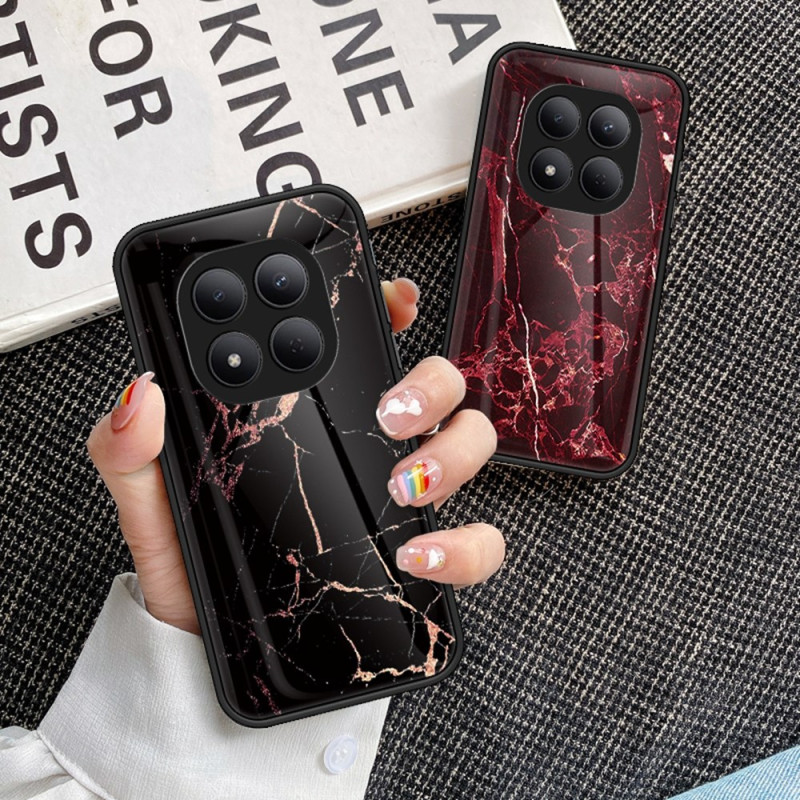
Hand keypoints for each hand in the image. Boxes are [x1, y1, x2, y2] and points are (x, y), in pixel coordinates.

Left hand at [87, 278, 503, 633]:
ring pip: (471, 443)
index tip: (396, 300)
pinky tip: (420, 553)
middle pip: (438, 382)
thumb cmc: (188, 561)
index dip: (388, 308)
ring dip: (454, 453)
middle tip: (391, 411)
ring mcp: (400, 496)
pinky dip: (465, 543)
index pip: (364, 340)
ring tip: (404, 481)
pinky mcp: (423, 556)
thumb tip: (143, 396)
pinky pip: (477, 540)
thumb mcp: (149, 495)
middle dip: (431, 382)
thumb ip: (129, 445)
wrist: (205, 644)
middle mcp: (365, 446)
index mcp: (312, 413)